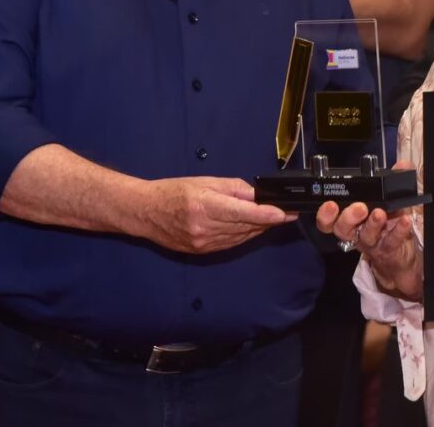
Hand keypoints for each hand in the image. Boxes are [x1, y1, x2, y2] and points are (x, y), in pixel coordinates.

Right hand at [134, 176, 294, 253]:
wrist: (145, 212)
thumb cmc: (174, 191)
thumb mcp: (206, 182)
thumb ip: (235, 188)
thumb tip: (258, 195)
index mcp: (205, 206)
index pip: (243, 213)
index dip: (266, 215)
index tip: (285, 213)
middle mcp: (204, 228)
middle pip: (245, 226)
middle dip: (269, 220)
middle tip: (287, 213)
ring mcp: (203, 243)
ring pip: (241, 237)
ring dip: (258, 228)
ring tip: (273, 219)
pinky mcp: (201, 251)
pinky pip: (231, 244)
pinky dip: (244, 235)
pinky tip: (253, 227)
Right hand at [315, 159, 422, 301]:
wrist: (401, 253)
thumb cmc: (389, 223)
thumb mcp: (389, 199)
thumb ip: (394, 180)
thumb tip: (402, 164)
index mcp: (350, 219)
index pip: (329, 220)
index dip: (325, 214)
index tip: (330, 203)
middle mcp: (357, 232)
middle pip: (343, 229)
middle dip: (348, 217)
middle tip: (359, 207)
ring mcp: (372, 242)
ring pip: (366, 236)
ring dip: (373, 223)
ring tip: (380, 213)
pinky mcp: (388, 249)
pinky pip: (391, 241)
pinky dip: (398, 230)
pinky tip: (405, 220)